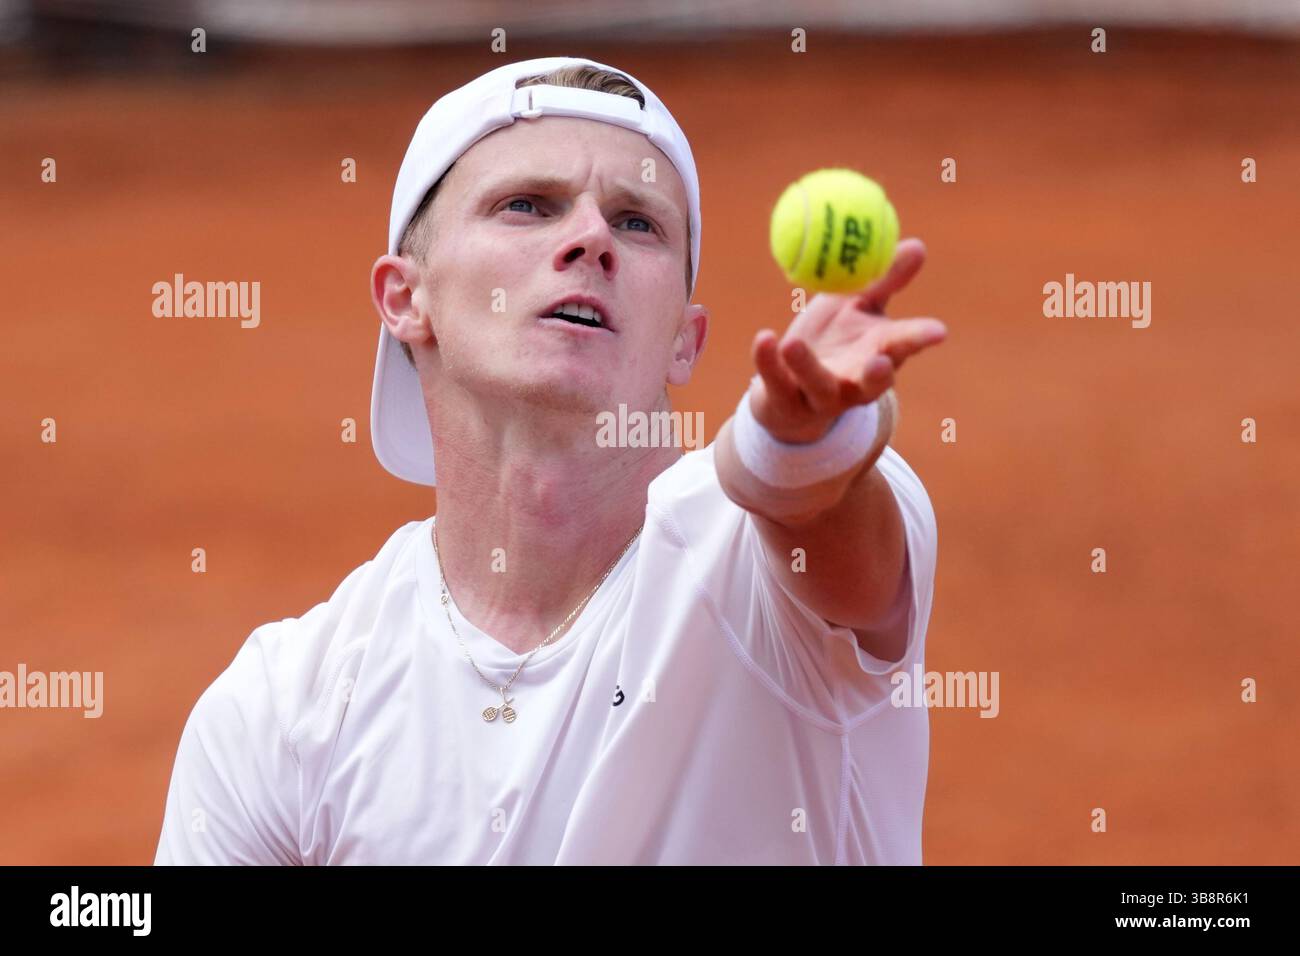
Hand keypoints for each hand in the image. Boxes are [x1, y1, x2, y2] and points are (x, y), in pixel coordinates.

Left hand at [749, 238, 946, 443]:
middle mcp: (855, 382)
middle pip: (872, 382)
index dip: (921, 340)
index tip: (939, 331)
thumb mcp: (857, 307)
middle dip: (879, 375)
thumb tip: (918, 245)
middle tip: (881, 361)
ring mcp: (820, 397)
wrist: (789, 389)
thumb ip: (883, 281)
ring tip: (791, 343)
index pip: (904, 347)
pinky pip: (776, 382)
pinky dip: (768, 362)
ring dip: (807, 366)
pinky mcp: (786, 403)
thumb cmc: (833, 340)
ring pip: (819, 386)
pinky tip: (764, 337)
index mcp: (878, 354)